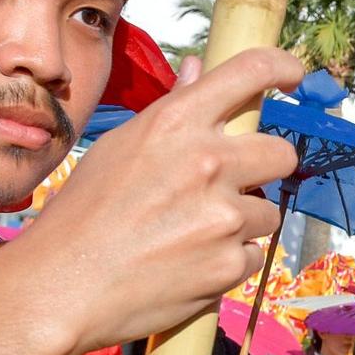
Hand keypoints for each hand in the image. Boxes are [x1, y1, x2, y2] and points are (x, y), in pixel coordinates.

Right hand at [0, 49, 300, 354]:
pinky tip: (188, 263)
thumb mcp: (119, 147)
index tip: (291, 76)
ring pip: (267, 212)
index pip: (249, 71)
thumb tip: (199, 70)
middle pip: (282, 153)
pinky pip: (252, 255)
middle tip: (237, 183)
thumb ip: (171, 109)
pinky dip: (228, 261)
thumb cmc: (82, 214)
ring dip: (242, 222)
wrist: (62, 287)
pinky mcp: (230, 265)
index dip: (280, 67)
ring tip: (191, 234)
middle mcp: (207, 163)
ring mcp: (223, 217)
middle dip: (267, 167)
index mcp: (176, 123)